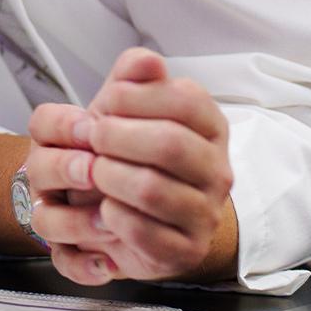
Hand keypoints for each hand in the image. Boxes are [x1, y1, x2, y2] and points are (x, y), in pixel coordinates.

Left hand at [24, 48, 232, 284]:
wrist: (127, 209)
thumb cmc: (126, 150)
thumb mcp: (125, 106)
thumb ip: (133, 77)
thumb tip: (146, 60)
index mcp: (210, 126)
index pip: (186, 99)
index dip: (136, 97)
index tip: (108, 102)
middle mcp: (218, 170)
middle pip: (169, 144)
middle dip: (117, 137)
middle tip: (93, 137)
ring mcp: (206, 213)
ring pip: (152, 189)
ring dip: (109, 177)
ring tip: (94, 172)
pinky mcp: (186, 250)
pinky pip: (145, 232)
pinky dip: (113, 216)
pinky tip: (105, 207)